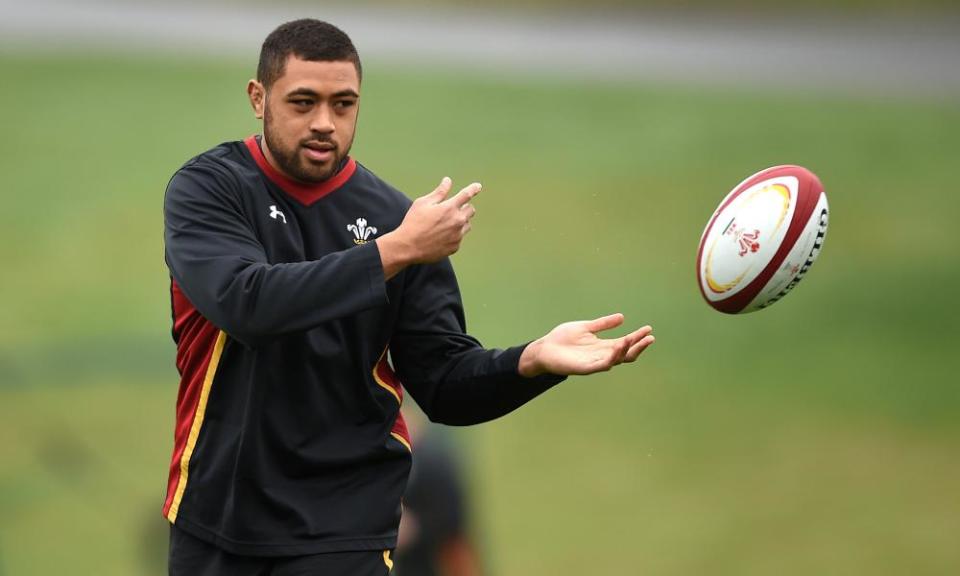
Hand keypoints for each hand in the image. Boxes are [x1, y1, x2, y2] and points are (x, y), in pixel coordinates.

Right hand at [377, 177, 479, 278]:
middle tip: (451, 209)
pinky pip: (459, 237)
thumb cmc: (413, 222)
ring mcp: (458, 235)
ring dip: (460, 221)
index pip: (466, 194)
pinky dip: (454, 234)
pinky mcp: (455, 246)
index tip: (478, 186)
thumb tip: (448, 181)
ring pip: (467, 224)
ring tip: (444, 224)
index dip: (473, 189)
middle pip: (470, 210)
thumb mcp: (423, 203)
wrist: (408, 247)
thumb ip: (439, 192)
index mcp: (449, 208)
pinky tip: (440, 236)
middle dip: (464, 207)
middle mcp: (457, 221)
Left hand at [518, 313, 654, 377]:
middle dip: (638, 346)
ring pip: (615, 359)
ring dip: (625, 350)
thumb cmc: (563, 338)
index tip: (648, 329)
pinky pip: (601, 365)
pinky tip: (616, 349)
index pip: (625, 343)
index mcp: (603, 346)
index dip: (637, 337)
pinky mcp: (584, 368)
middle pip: (625, 353)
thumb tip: (622, 317)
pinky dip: (610, 358)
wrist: (544, 348)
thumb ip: (603, 324)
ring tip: (632, 340)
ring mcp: (594, 363)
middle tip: (649, 337)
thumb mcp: (586, 327)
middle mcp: (602, 355)